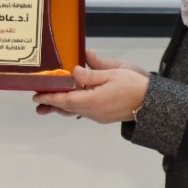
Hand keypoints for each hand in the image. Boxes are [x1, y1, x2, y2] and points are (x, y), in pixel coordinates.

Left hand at [31, 49, 148, 123]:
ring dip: (61, 106)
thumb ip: (91, 75)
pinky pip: (84, 110)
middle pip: (67, 107)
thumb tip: (74, 72)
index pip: (65, 100)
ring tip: (48, 105)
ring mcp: (98, 115)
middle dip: (52, 104)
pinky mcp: (103, 115)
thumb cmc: (133, 86)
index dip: (50, 97)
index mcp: (92, 101)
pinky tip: (71, 101)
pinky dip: (74, 105)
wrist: (150, 103)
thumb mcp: (112, 74)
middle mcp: (93, 111)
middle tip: (37, 102)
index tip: (37, 96)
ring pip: (75, 110)